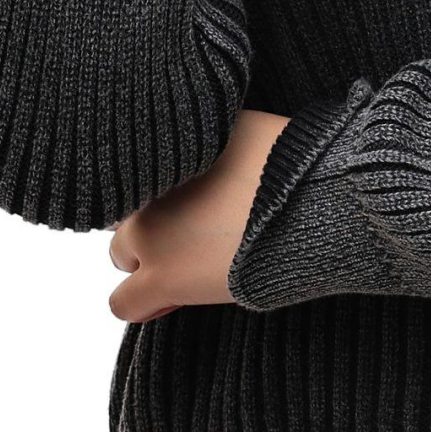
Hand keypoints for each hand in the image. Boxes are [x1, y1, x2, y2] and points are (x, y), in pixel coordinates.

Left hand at [107, 108, 291, 320]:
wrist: (310, 207)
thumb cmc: (296, 167)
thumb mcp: (249, 128)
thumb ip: (216, 136)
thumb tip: (218, 144)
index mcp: (170, 150)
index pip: (141, 174)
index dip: (167, 193)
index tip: (195, 205)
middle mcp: (150, 186)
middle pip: (126, 211)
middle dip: (154, 224)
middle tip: (194, 236)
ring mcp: (151, 232)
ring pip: (121, 254)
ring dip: (149, 261)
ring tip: (188, 268)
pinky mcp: (162, 277)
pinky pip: (124, 303)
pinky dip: (146, 303)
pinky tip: (173, 300)